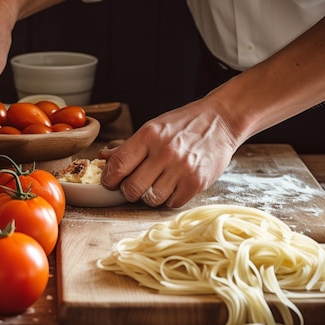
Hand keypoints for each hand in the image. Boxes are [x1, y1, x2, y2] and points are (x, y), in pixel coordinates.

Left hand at [99, 100, 238, 207]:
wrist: (221, 121)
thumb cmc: (183, 125)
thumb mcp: (153, 127)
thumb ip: (128, 146)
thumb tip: (103, 158)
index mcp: (149, 135)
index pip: (118, 165)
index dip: (109, 179)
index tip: (111, 181)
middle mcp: (165, 152)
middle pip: (132, 188)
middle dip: (128, 191)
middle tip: (133, 185)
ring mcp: (182, 169)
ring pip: (151, 199)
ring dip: (149, 195)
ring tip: (156, 183)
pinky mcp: (197, 182)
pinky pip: (172, 203)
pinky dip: (169, 198)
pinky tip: (173, 185)